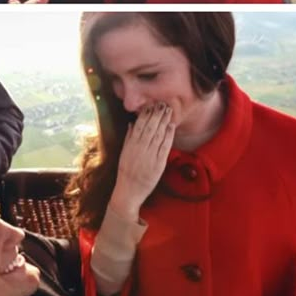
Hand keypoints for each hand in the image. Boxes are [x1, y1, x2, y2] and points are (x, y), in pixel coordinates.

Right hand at [112, 102, 175, 217]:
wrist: (128, 191)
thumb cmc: (125, 172)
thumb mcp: (124, 153)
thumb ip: (128, 138)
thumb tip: (131, 123)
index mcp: (131, 145)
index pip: (139, 126)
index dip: (146, 114)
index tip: (151, 104)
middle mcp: (140, 149)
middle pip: (150, 128)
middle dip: (157, 115)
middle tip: (163, 104)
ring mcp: (149, 156)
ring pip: (158, 135)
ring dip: (163, 122)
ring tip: (168, 111)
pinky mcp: (158, 164)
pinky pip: (164, 147)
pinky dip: (168, 136)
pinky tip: (171, 127)